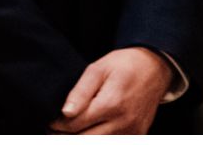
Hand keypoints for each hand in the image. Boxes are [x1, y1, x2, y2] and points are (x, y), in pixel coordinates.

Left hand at [50, 47, 171, 133]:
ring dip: (82, 138)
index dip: (58, 125)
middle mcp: (124, 122)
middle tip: (53, 128)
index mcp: (112, 104)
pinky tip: (88, 130)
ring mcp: (133, 131)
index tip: (49, 120)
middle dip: (67, 135)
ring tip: (68, 129)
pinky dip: (99, 138)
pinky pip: (114, 143)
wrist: (153, 68)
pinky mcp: (138, 135)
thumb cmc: (122, 65)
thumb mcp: (97, 69)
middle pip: (86, 139)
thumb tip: (65, 113)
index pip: (76, 124)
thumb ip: (80, 92)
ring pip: (100, 144)